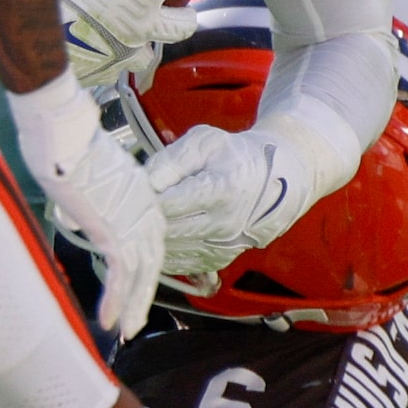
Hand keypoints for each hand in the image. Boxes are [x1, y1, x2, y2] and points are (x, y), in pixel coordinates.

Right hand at [9, 74, 164, 337]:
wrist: (65, 135)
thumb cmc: (66, 144)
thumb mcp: (86, 176)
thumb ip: (88, 197)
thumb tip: (73, 208)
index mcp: (141, 195)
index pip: (147, 239)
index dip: (142, 267)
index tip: (134, 287)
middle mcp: (144, 210)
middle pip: (150, 261)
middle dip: (142, 295)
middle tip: (134, 321)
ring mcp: (134, 221)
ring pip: (140, 274)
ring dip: (132, 306)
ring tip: (124, 330)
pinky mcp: (116, 231)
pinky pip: (120, 275)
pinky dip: (115, 300)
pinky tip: (109, 320)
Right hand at [55, 0, 208, 88]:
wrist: (25, 44)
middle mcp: (140, 31)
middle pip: (183, 25)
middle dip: (186, 10)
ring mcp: (123, 57)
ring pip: (151, 50)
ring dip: (149, 36)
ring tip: (134, 22)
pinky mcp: (103, 74)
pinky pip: (119, 66)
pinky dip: (116, 53)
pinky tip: (100, 41)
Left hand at [143, 123, 311, 280]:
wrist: (275, 179)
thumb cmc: (234, 156)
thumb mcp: (204, 142)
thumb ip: (170, 160)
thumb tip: (145, 183)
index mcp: (222, 190)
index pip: (168, 204)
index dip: (144, 197)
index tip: (134, 189)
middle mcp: (226, 223)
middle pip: (167, 230)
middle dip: (144, 218)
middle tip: (132, 205)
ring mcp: (224, 245)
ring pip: (171, 251)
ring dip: (152, 236)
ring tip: (145, 217)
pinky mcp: (220, 259)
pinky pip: (181, 265)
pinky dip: (165, 251)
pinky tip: (160, 235)